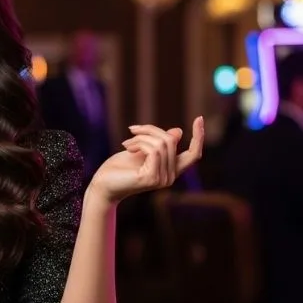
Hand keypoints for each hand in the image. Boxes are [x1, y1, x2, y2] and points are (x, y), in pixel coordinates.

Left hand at [88, 116, 204, 203]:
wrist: (103, 184)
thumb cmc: (120, 168)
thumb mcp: (142, 150)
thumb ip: (160, 143)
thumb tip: (178, 132)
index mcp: (171, 170)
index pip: (193, 154)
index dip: (198, 136)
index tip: (199, 118)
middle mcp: (170, 177)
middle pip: (171, 141)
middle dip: (151, 130)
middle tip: (132, 130)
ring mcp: (162, 179)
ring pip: (162, 143)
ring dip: (142, 136)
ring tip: (127, 142)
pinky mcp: (152, 178)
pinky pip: (153, 150)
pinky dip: (139, 143)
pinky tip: (127, 148)